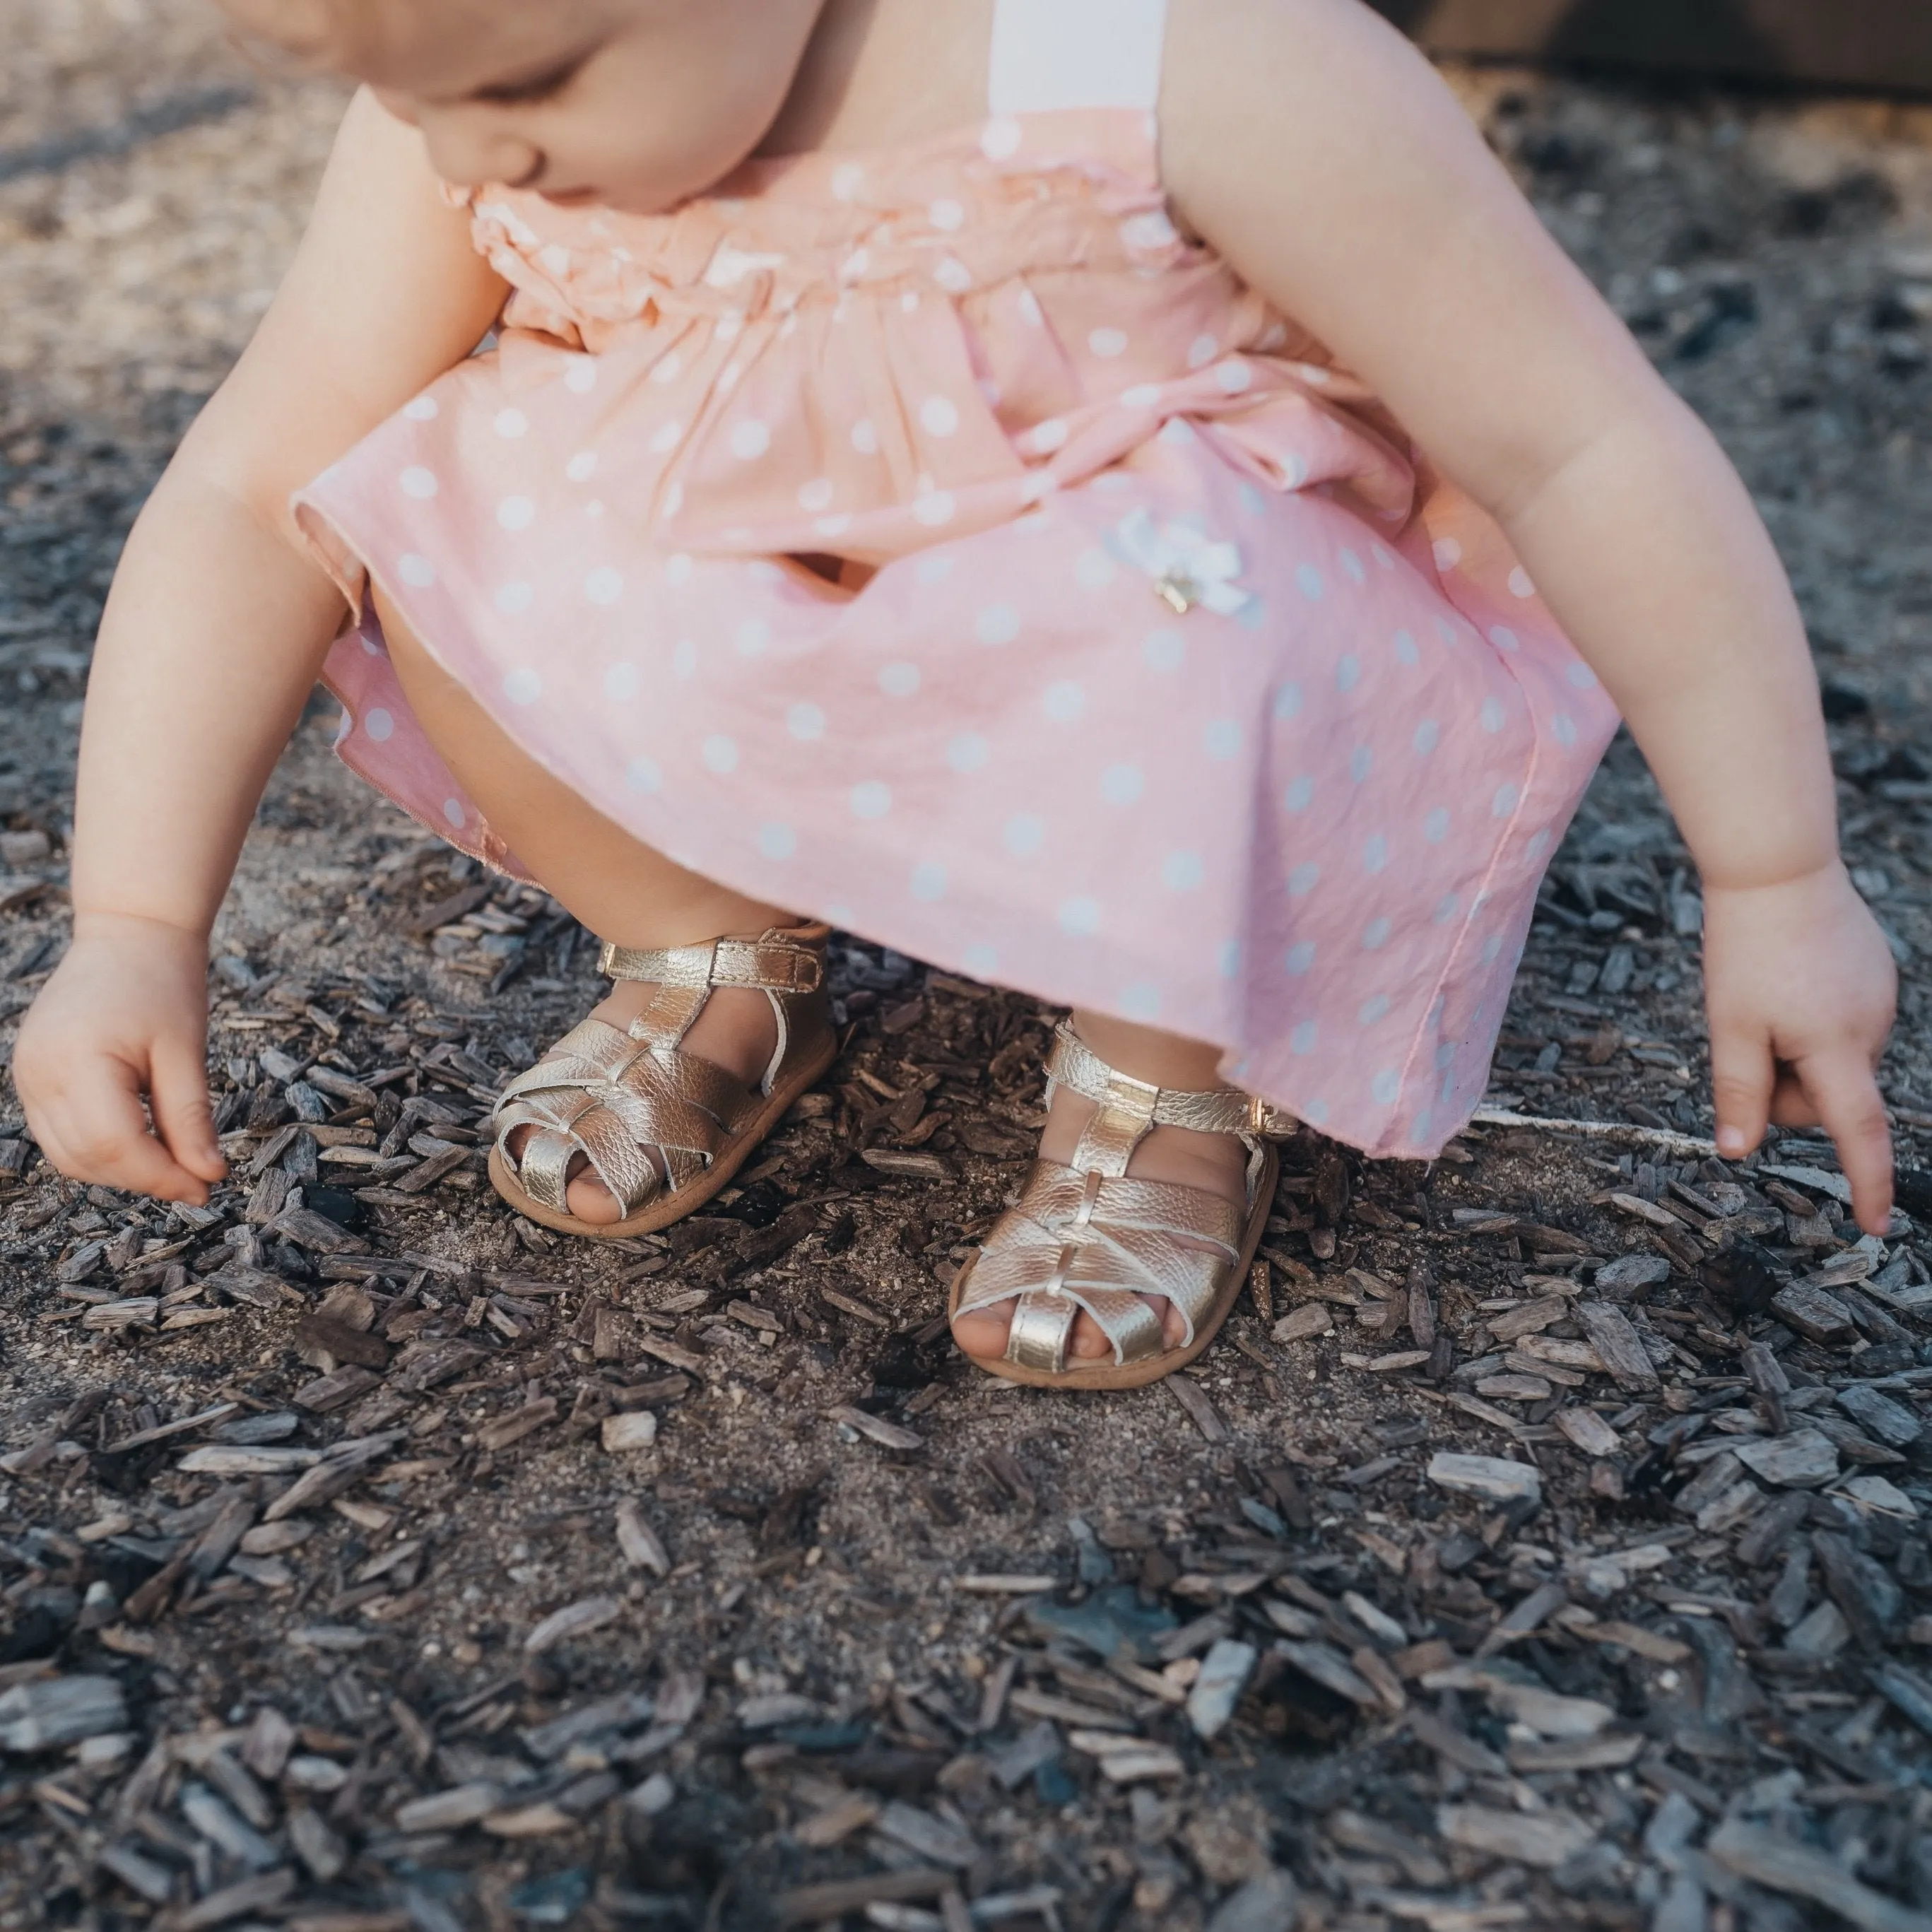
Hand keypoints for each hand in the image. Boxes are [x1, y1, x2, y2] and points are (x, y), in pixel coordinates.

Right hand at [13, 913, 226, 1205]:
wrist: (130, 934)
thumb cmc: (164, 982)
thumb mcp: (186, 1051)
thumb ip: (191, 1118)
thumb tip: (209, 1176)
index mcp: (77, 1059)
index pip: (115, 1144)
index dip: (162, 1176)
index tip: (205, 1188)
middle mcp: (38, 1071)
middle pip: (87, 1156)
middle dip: (144, 1177)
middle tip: (197, 1180)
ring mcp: (27, 1074)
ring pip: (68, 1154)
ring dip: (120, 1170)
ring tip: (173, 1161)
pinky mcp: (31, 1075)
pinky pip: (58, 1133)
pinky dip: (99, 1149)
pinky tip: (143, 1142)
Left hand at [1703, 860, 1897, 1234]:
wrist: (1778, 867)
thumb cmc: (1747, 947)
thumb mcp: (1730, 1027)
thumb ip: (1739, 1092)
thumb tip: (1738, 1151)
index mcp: (1838, 1047)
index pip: (1858, 1133)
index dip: (1864, 1183)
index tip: (1873, 1225)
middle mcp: (1873, 1027)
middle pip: (1824, 1094)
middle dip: (1783, 1086)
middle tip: (1746, 1035)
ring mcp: (1881, 999)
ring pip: (1828, 1059)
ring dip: (1793, 1048)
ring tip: (1766, 995)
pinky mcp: (1876, 976)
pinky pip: (1837, 1023)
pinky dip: (1807, 1020)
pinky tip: (1787, 978)